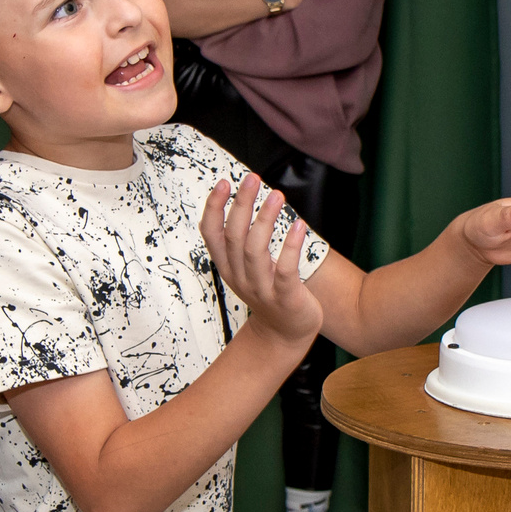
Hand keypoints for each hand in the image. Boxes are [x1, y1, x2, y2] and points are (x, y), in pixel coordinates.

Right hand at [202, 174, 318, 345]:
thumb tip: (243, 198)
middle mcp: (239, 276)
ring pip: (255, 251)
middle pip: (234, 237)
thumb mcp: (245, 267)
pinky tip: (299, 226)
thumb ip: (242, 240)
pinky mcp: (285, 298)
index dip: (214, 208)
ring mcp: (261, 288)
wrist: (284, 334)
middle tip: (252, 178)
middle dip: (241, 205)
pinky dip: (290, 247)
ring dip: (264, 220)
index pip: (211, 234)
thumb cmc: (268, 291)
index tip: (223, 182)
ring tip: (276, 195)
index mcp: (227, 266)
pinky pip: (285, 270)